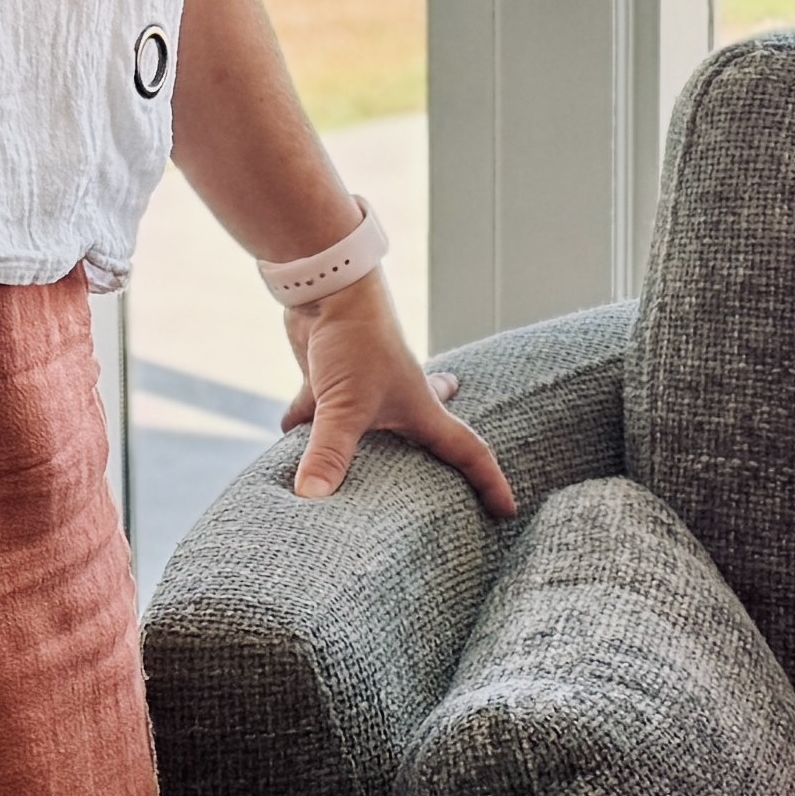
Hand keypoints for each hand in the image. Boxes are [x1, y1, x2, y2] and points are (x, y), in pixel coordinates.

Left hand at [281, 273, 517, 513]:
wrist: (326, 286)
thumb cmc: (356, 340)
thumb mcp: (345, 405)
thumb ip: (329, 453)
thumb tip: (312, 499)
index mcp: (420, 408)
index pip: (467, 450)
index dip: (489, 481)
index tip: (506, 509)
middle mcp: (397, 401)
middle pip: (425, 438)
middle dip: (436, 461)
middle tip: (446, 490)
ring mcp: (363, 389)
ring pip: (368, 431)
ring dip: (364, 450)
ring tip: (364, 475)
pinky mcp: (330, 379)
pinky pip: (317, 414)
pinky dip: (303, 429)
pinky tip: (288, 447)